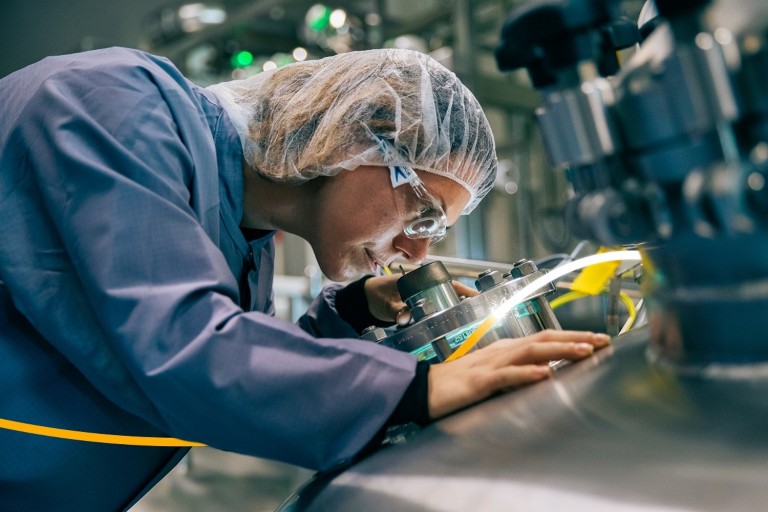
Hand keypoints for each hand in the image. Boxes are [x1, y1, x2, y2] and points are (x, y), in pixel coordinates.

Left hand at [364, 275, 478, 325]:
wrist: (366, 300)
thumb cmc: (376, 294)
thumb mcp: (385, 302)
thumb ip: (395, 310)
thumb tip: (404, 318)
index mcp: (422, 280)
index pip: (449, 284)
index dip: (465, 291)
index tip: (477, 298)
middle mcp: (427, 290)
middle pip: (452, 298)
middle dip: (464, 307)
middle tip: (478, 318)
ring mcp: (425, 302)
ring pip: (445, 309)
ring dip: (455, 317)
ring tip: (469, 327)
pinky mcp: (420, 314)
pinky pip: (435, 318)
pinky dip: (442, 324)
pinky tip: (450, 333)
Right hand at [427, 330, 610, 419]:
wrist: (423, 389)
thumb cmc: (456, 384)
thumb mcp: (492, 376)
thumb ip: (515, 373)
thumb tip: (542, 372)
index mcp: (505, 350)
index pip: (544, 338)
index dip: (571, 338)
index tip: (597, 340)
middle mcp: (501, 351)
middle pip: (543, 339)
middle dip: (575, 339)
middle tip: (603, 341)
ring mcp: (490, 364)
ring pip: (531, 351)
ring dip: (559, 350)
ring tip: (584, 351)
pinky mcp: (479, 381)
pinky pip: (507, 375)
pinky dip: (527, 373)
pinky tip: (544, 373)